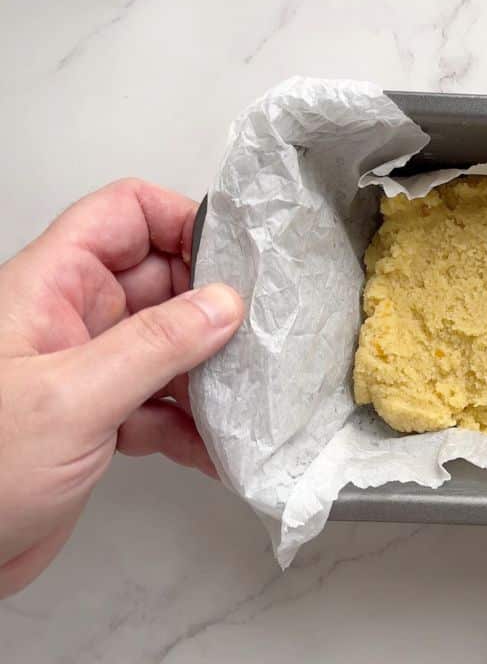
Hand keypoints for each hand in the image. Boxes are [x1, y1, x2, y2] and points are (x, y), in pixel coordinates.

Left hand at [0, 179, 243, 597]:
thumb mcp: (71, 399)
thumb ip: (154, 346)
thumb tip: (224, 304)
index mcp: (50, 287)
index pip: (126, 215)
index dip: (182, 221)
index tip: (236, 260)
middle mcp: (71, 320)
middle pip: (161, 281)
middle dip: (213, 308)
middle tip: (260, 337)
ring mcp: (86, 371)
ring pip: (168, 346)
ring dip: (210, 372)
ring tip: (247, 397)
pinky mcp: (97, 421)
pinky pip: (161, 405)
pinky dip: (193, 424)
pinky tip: (216, 448)